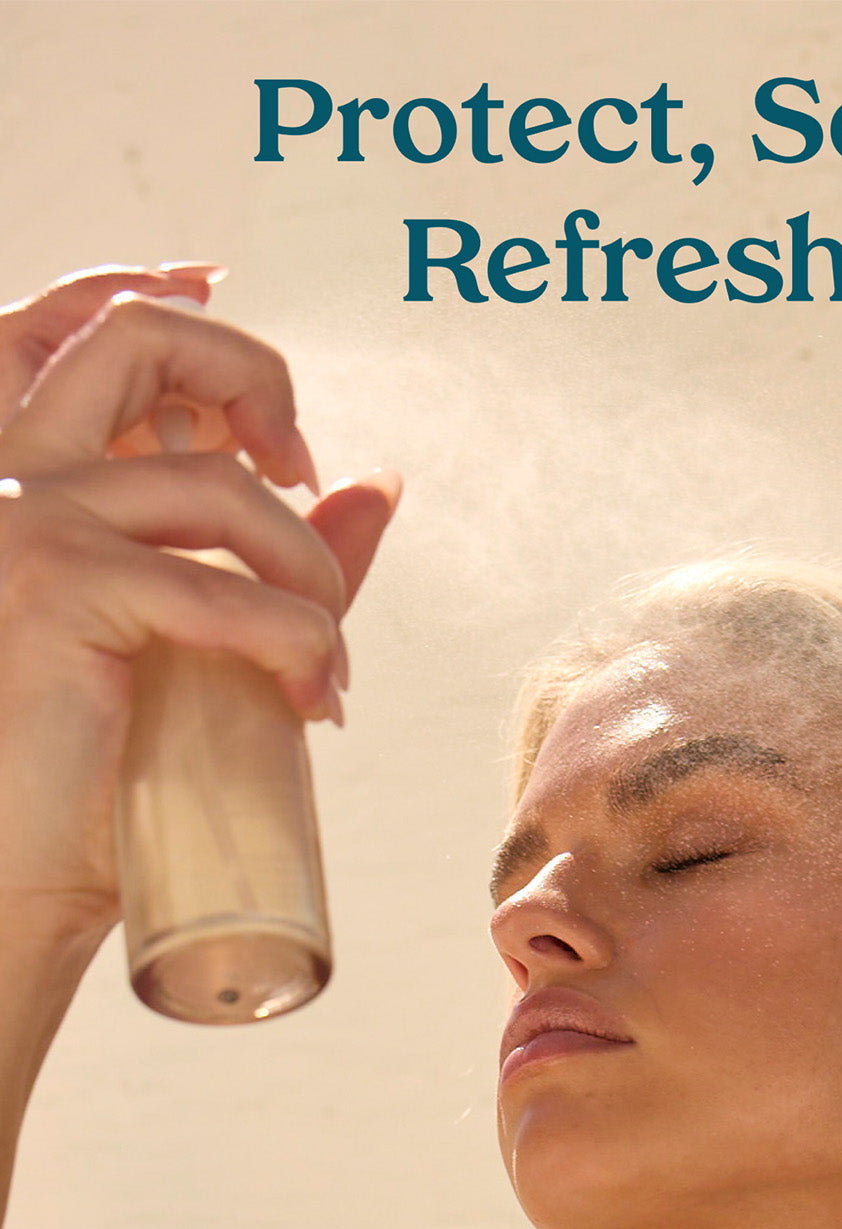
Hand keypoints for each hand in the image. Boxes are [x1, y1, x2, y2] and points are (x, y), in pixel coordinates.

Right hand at [0, 265, 400, 939]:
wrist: (29, 876)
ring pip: (222, 487)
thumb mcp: (209, 636)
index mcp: (35, 476)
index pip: (90, 331)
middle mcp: (15, 476)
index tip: (278, 408)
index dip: (181, 313)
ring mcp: (26, 521)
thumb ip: (277, 552)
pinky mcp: (55, 585)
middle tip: (308, 477)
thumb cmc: (113, 769)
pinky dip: (301, 642)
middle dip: (256, 377)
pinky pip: (226, 590)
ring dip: (311, 572)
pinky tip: (315, 698)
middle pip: (139, 337)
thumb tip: (380, 480)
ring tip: (325, 660)